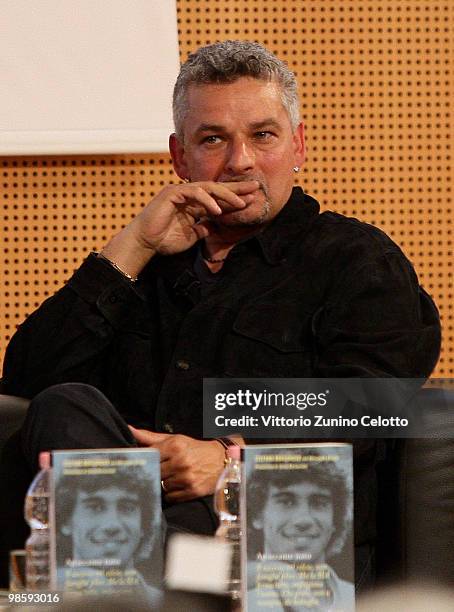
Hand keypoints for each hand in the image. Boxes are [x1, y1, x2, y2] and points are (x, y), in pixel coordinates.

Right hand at [100, 180, 259, 277]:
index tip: (253, 199)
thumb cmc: (164, 240)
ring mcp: (180, 192)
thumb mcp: (192, 236)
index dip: (235, 197)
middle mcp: (189, 195)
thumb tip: (217, 227)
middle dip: (237, 188)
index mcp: (194, 204)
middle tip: (255, 188)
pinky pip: (194, 193)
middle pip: (217, 188)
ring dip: (226, 194)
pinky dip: (207, 200)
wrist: (145, 243)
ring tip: (240, 202)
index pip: (218, 198)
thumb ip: (204, 229)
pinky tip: (218, 210)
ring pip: (208, 188)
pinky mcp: (172, 193)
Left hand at [128, 426, 225, 501]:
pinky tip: (180, 485)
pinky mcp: (192, 491)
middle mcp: (181, 462)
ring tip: (174, 476)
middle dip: (155, 473)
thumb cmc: (194, 449)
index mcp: (175, 446)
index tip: (142, 464)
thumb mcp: (175, 439)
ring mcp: (187, 478)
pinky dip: (172, 493)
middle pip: (154, 473)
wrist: (220, 460)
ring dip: (164, 483)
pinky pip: (171, 497)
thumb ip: (150, 437)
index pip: (149, 457)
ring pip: (162, 486)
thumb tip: (129, 430)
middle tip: (161, 471)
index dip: (145, 462)